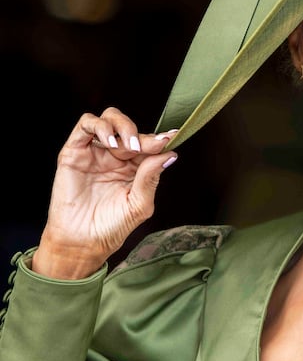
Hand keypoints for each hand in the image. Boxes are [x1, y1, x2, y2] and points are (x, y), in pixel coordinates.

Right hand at [32, 108, 178, 277]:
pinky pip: (86, 125)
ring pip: (109, 118)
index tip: (170, 139)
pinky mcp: (74, 151)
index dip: (158, 139)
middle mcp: (115, 156)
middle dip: (139, 133)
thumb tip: (170, 153)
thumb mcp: (139, 205)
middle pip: (129, 126)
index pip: (147, 143)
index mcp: (133, 167)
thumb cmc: (111, 227)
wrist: (82, 242)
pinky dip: (100, 126)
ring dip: (122, 126)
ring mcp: (95, 152)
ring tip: (126, 146)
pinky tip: (110, 142)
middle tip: (141, 147)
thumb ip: (151, 178)